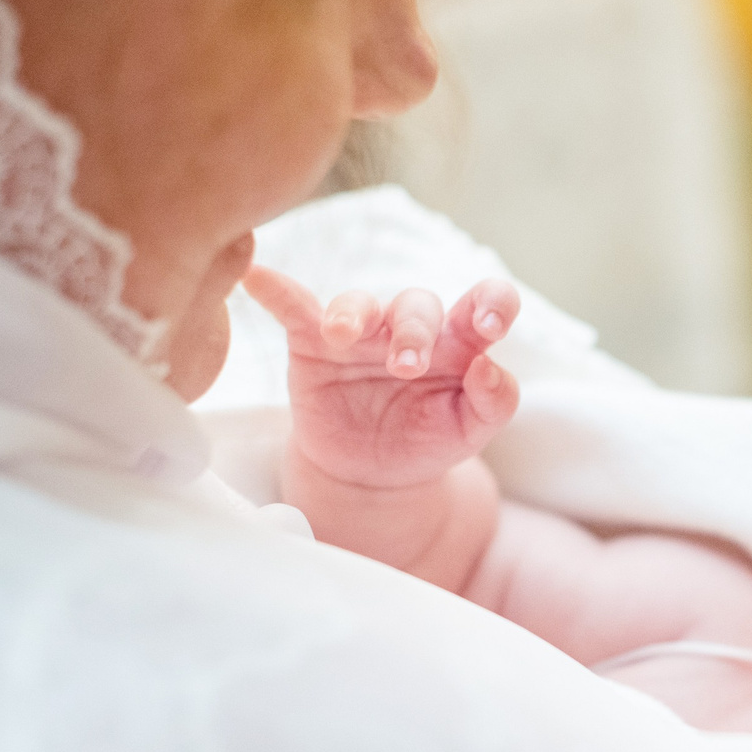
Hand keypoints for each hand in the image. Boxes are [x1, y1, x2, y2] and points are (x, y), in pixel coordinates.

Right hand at [242, 264, 520, 490]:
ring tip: (343, 336)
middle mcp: (410, 326)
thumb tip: (490, 368)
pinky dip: (276, 290)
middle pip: (416, 306)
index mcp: (458, 343)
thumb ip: (494, 403)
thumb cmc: (427, 440)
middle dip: (414, 332)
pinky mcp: (314, 342)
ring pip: (360, 303)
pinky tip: (257, 276)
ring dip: (354, 314)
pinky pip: (294, 307)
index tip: (491, 323)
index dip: (493, 301)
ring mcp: (361, 332)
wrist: (371, 475)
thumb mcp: (469, 431)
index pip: (485, 302)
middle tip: (405, 368)